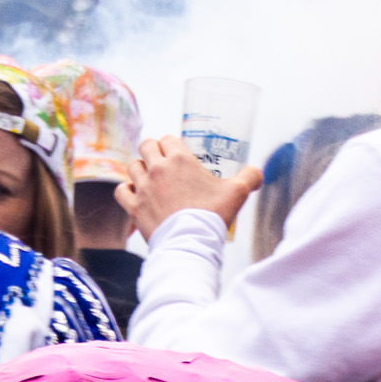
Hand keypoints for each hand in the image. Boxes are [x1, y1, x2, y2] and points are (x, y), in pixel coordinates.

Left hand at [121, 139, 263, 241]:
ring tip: (148, 178)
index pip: (169, 138)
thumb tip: (258, 173)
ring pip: (132, 166)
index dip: (172, 144)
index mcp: (180, 159)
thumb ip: (249, 177)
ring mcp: (143, 188)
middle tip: (160, 162)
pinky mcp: (134, 207)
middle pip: (146, 145)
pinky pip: (121, 190)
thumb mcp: (237, 193)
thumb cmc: (213, 216)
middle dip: (152, 151)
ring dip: (139, 169)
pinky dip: (127, 190)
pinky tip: (135, 194)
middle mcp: (158, 169)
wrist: (192, 243)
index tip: (176, 154)